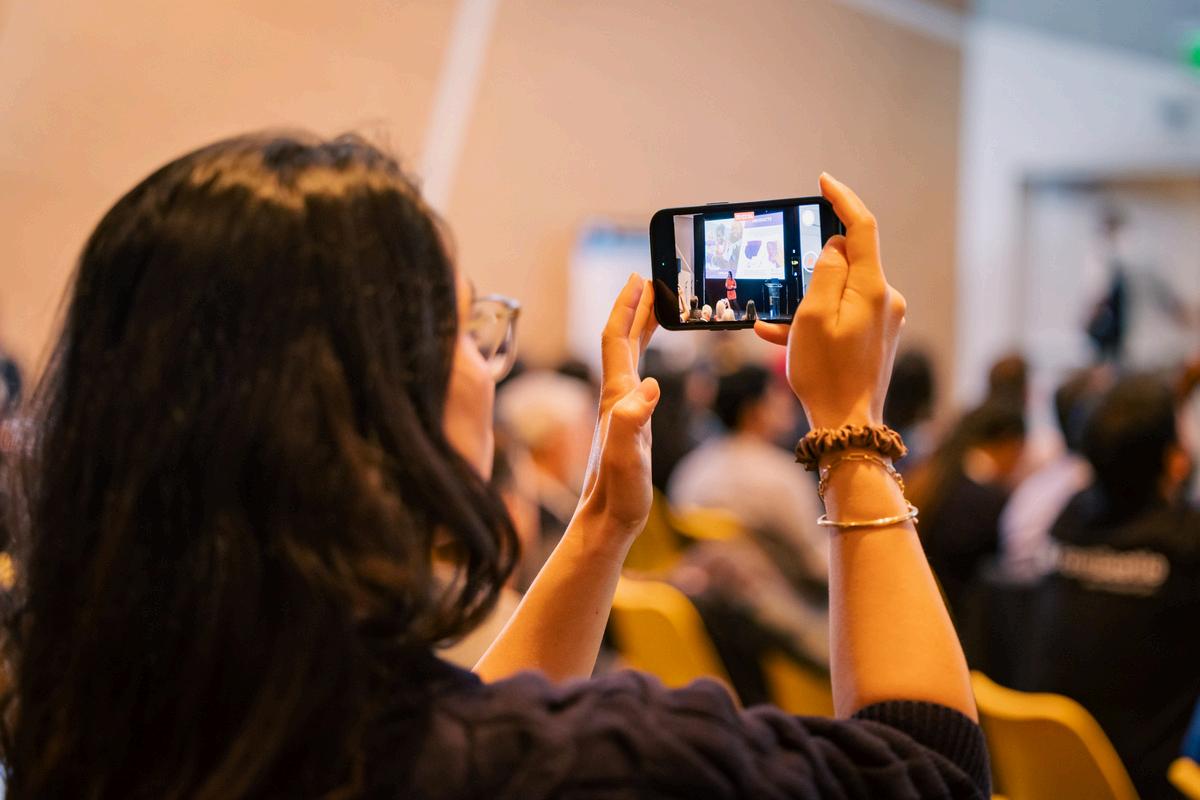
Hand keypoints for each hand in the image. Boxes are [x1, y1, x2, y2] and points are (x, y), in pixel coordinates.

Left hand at [577, 274, 659, 541]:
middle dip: (634, 308)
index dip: (626, 308)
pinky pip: (638, 377)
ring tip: (657, 308)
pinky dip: (647, 358)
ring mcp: (622, 409)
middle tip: (650, 280)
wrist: (607, 519)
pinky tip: (656, 364)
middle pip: (622, 340)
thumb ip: (632, 420)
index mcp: (616, 395)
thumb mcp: (627, 455)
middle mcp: (616, 396)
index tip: (638, 279)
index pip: (617, 340)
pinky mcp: (630, 424)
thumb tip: (650, 386)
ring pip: (630, 357)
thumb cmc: (618, 491)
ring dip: (641, 329)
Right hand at [755, 174, 905, 428]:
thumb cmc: (826, 374)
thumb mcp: (812, 317)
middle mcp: (885, 299)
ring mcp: (883, 319)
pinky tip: (781, 336)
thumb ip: (825, 272)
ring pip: (840, 292)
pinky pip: (842, 316)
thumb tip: (836, 247)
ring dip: (807, 301)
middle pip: (849, 261)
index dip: (843, 199)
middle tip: (786, 283)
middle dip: (814, 267)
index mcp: (872, 288)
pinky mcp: (876, 337)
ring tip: (775, 323)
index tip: (824, 181)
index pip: (862, 227)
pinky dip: (815, 321)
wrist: (847, 426)